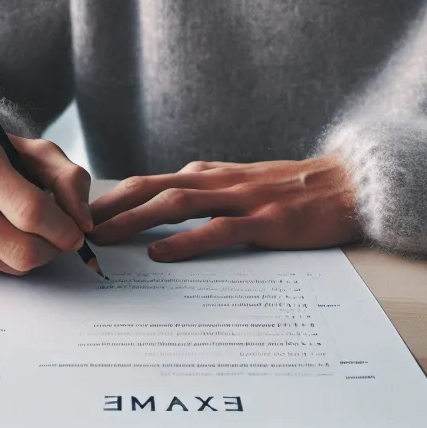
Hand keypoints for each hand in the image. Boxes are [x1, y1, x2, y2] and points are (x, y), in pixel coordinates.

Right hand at [0, 131, 92, 274]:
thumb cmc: (0, 160)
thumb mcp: (39, 154)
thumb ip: (70, 180)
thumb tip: (82, 223)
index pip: (29, 210)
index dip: (63, 229)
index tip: (76, 233)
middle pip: (20, 249)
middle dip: (51, 249)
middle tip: (57, 239)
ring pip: (6, 266)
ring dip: (30, 256)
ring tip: (26, 232)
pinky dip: (3, 261)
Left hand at [90, 156, 360, 261]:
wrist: (352, 183)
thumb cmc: (300, 186)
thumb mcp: (246, 179)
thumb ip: (210, 185)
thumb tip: (170, 194)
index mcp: (212, 173)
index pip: (152, 183)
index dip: (114, 199)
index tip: (82, 217)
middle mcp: (220, 181)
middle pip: (152, 188)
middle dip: (110, 207)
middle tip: (75, 227)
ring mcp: (243, 199)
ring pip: (176, 205)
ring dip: (135, 221)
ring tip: (104, 238)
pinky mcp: (267, 220)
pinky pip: (219, 230)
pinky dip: (186, 241)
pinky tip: (161, 254)